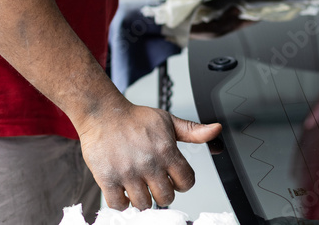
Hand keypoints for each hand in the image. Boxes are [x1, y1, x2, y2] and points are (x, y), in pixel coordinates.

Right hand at [78, 104, 221, 209]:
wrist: (102, 113)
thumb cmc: (134, 118)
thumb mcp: (167, 121)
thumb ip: (193, 130)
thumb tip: (216, 130)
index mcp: (166, 150)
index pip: (187, 182)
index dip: (182, 182)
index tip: (173, 178)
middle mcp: (148, 163)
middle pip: (166, 198)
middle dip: (162, 192)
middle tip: (153, 182)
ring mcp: (127, 173)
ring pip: (144, 205)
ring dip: (142, 198)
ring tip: (138, 186)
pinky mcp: (107, 178)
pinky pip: (118, 205)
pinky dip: (121, 202)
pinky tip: (123, 190)